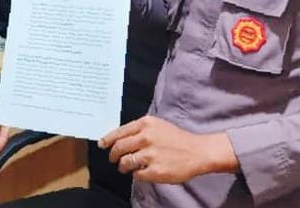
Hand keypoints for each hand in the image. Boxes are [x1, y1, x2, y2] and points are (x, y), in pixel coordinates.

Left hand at [98, 115, 237, 182]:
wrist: (197, 151)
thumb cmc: (177, 138)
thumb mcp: (157, 126)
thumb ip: (139, 130)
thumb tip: (118, 138)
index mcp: (146, 124)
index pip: (119, 132)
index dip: (107, 140)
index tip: (102, 144)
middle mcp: (146, 137)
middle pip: (119, 148)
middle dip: (113, 155)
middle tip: (113, 159)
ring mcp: (150, 154)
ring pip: (125, 162)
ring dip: (123, 166)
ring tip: (126, 167)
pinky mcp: (155, 170)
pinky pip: (136, 174)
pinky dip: (136, 174)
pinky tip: (142, 171)